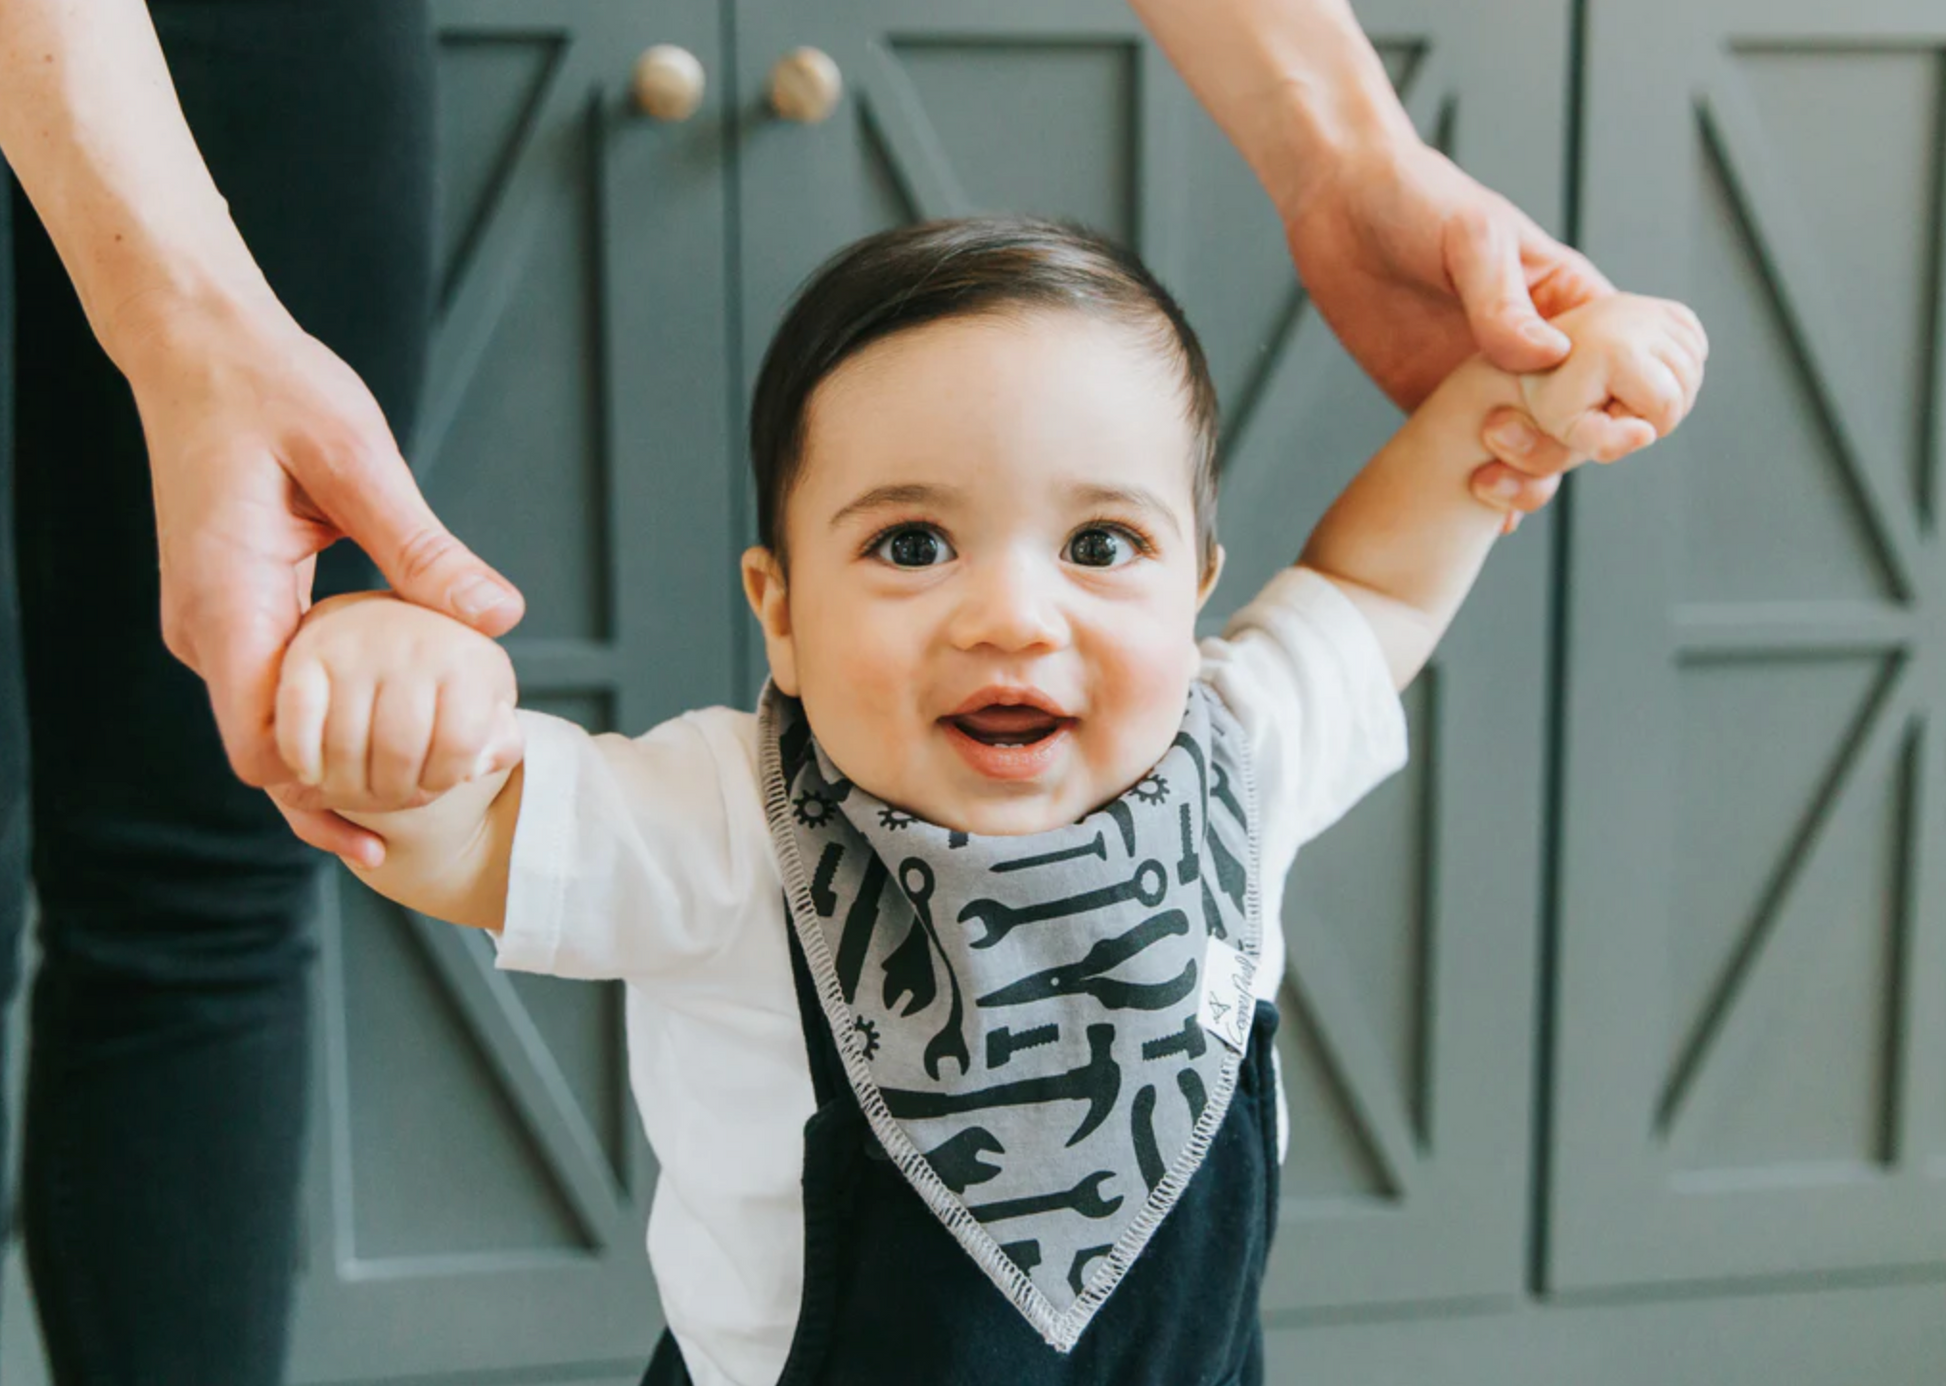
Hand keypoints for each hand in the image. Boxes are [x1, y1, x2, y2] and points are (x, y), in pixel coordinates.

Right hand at [114, 287, 525, 855]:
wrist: (201, 347)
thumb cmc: (271, 389)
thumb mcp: (358, 459)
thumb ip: (420, 545)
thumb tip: (497, 617)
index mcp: (225, 604)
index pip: (262, 750)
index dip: (332, 787)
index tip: (418, 787)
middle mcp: (208, 631)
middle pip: (273, 758)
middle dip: (352, 787)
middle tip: (450, 796)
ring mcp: (218, 626)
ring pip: (279, 727)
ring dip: (348, 755)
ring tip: (441, 774)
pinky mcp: (240, 612)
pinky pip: (287, 685)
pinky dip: (339, 712)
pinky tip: (404, 717)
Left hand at [1283, 134, 1611, 524]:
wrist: (1337, 202)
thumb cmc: (1419, 198)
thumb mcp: (1472, 237)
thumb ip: (1504, 299)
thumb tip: (1547, 361)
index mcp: (1566, 304)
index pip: (1626, 367)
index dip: (1624, 403)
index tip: (1597, 423)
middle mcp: (1535, 351)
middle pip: (1585, 422)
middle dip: (1567, 450)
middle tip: (1510, 441)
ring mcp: (1487, 381)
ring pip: (1535, 449)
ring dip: (1529, 476)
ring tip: (1489, 483)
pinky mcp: (1434, 402)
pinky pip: (1471, 456)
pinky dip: (1487, 490)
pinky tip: (1482, 509)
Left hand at [1516, 293, 1707, 463]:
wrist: (1546, 356)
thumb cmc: (1555, 394)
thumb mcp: (1568, 428)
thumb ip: (1606, 443)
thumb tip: (1647, 435)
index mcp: (1618, 349)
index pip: (1668, 407)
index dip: (1643, 423)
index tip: (1607, 411)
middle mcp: (1643, 320)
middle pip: (1687, 386)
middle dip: (1657, 407)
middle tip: (1615, 398)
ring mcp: (1658, 310)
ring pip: (1695, 368)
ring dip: (1668, 387)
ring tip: (1625, 384)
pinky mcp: (1669, 309)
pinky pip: (1696, 348)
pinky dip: (1677, 366)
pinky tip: (1644, 369)